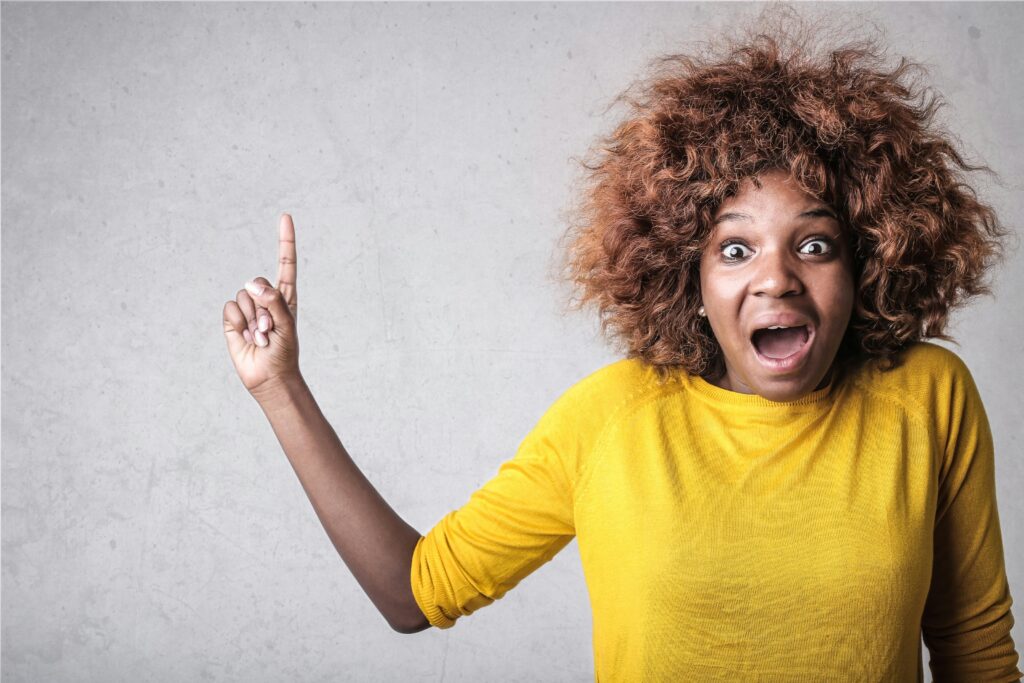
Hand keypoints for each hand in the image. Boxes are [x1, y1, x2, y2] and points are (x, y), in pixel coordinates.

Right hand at [222, 214, 300, 398]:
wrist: (269, 378)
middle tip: (271, 330)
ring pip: (243, 296)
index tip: (285, 216)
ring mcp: (249, 309)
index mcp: (286, 296)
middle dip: (263, 307)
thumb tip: (252, 283)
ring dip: (252, 319)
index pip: (286, 263)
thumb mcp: (287, 325)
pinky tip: (247, 337)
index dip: (285, 240)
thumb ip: (273, 301)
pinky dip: (238, 323)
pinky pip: (230, 308)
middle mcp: (266, 299)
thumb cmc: (284, 353)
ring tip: (261, 336)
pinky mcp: (232, 320)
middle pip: (257, 282)